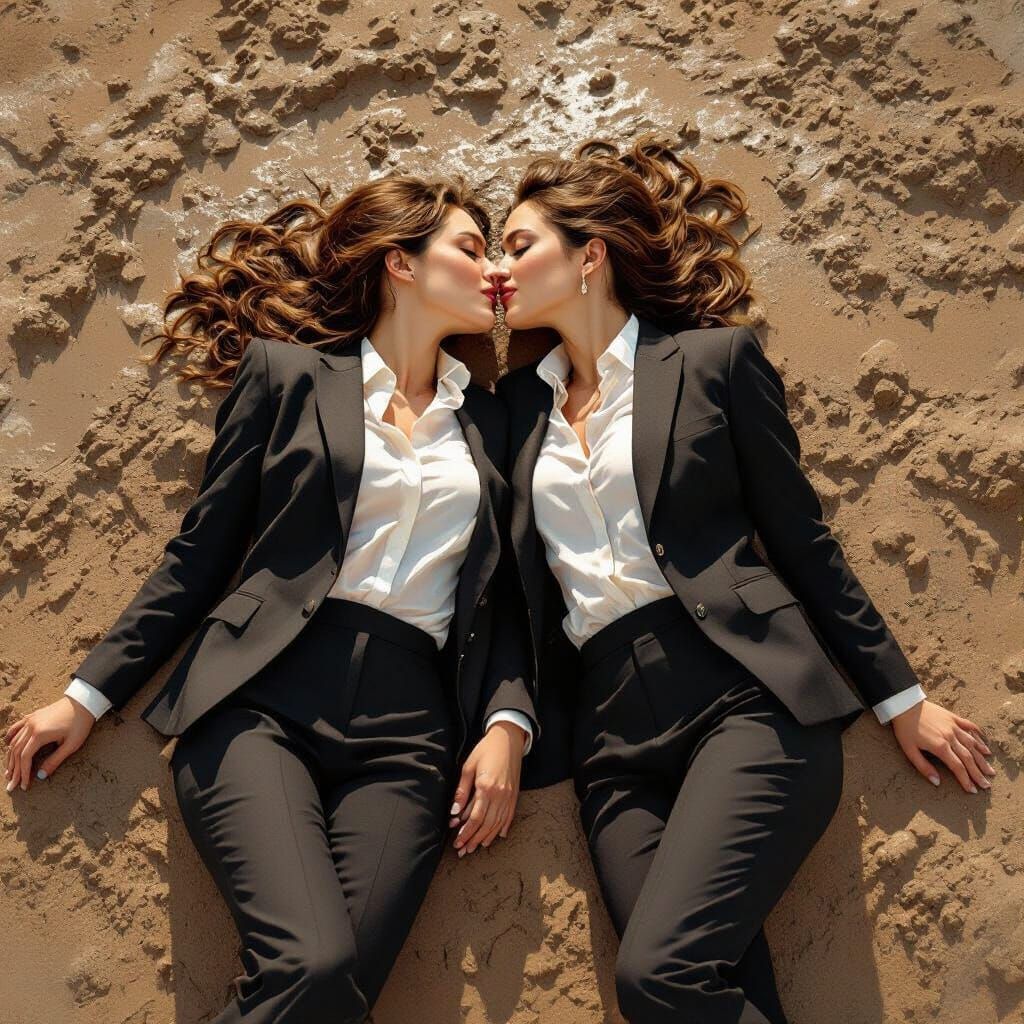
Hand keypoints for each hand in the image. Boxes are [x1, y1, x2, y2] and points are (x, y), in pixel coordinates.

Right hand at [4, 695, 96, 792]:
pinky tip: (8, 745)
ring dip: (10, 757)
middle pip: (17, 751)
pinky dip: (11, 738)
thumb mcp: (71, 744)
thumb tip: (40, 776)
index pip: (25, 758)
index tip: (24, 786)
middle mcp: (31, 726)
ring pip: (14, 741)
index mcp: (40, 734)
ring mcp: (31, 720)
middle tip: (11, 785)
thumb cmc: (81, 723)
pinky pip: (17, 728)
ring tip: (9, 772)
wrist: (84, 702)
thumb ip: (55, 760)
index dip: (23, 773)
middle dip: (14, 770)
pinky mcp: (33, 716)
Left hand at [448, 720, 525, 856]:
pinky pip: (509, 817)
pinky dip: (502, 828)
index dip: (466, 833)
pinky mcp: (515, 795)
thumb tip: (455, 812)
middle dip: (474, 840)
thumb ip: (462, 790)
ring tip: (476, 847)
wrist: (508, 739)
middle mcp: (500, 795)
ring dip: (486, 838)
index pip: (475, 818)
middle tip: (464, 851)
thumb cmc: (486, 750)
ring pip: (497, 824)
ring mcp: (509, 796)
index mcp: (486, 787)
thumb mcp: (468, 767)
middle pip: (486, 825)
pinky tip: (496, 836)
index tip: (457, 842)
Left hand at [891, 699, 995, 793]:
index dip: (966, 779)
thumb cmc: (904, 729)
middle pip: (968, 758)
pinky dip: (979, 737)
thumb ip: (923, 767)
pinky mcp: (953, 717)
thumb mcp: (909, 750)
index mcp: (940, 746)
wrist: (904, 705)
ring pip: (972, 744)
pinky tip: (985, 746)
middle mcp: (950, 736)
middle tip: (987, 786)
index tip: (973, 791)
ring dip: (982, 759)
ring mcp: (953, 726)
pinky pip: (970, 727)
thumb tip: (937, 782)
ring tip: (990, 771)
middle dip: (978, 773)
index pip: (957, 766)